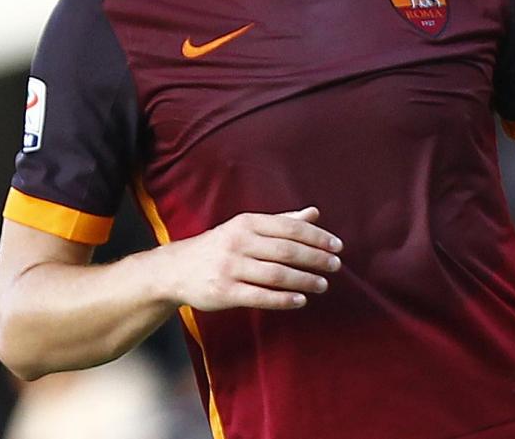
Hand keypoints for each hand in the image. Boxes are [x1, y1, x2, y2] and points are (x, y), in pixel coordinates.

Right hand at [161, 206, 342, 311]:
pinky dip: (283, 299)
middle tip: (336, 266)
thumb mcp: (246, 228)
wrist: (177, 269)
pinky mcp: (224, 291)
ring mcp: (230, 268)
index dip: (317, 237)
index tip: (338, 246)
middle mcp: (237, 242)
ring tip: (323, 284)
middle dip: (315, 258)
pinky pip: (260, 296)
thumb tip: (314, 213)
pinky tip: (300, 300)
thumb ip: (281, 222)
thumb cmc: (220, 246)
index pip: (289, 228)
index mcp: (245, 223)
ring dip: (304, 280)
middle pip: (285, 251)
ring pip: (276, 274)